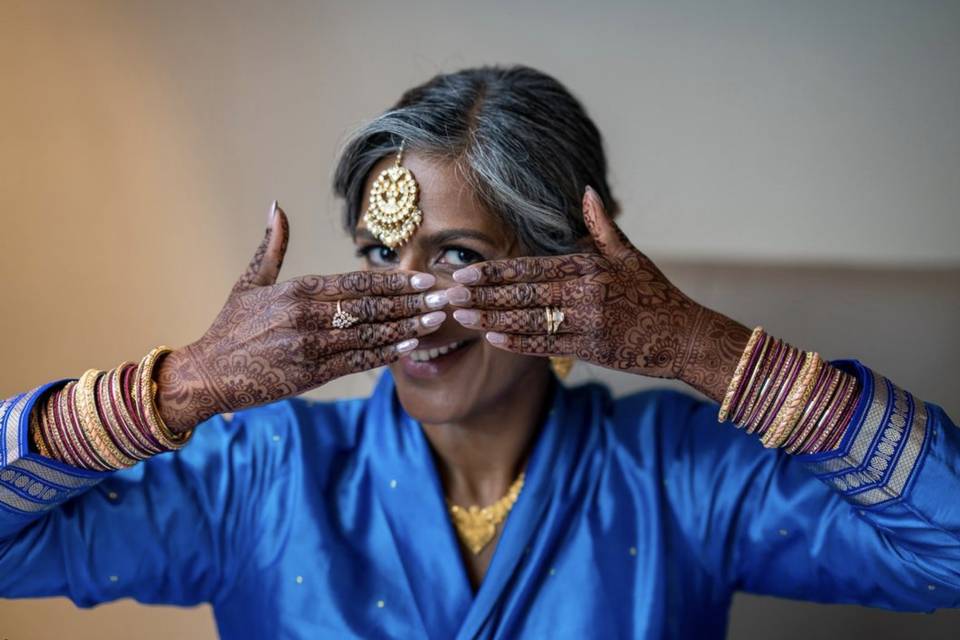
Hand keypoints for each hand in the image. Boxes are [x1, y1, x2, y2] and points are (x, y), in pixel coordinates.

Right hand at [155, 202, 445, 431]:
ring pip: (370, 334)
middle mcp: (307, 316)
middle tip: (442, 296)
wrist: (206, 375)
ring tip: (436, 319)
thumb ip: (271, 247)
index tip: (422, 277)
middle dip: (410, 301)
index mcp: (297, 290)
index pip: (356, 281)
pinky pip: (357, 362)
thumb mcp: (249, 283)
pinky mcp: (311, 374)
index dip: (393, 280)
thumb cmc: (229, 329)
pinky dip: (385, 354)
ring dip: (406, 327)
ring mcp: (311, 346)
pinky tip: (409, 347)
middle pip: (370, 306)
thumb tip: (277, 207)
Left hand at [447, 187, 749, 400]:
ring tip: (462, 318)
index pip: (532, 268)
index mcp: (590, 267)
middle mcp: (587, 293)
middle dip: (483, 296)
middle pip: (524, 294)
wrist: (685, 337)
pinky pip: (548, 346)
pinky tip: (493, 340)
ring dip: (493, 320)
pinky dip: (520, 344)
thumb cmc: (655, 294)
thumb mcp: (630, 255)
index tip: (465, 273)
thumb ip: (602, 226)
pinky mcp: (593, 349)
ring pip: (531, 321)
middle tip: (449, 296)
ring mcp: (589, 323)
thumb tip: (587, 191)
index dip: (496, 272)